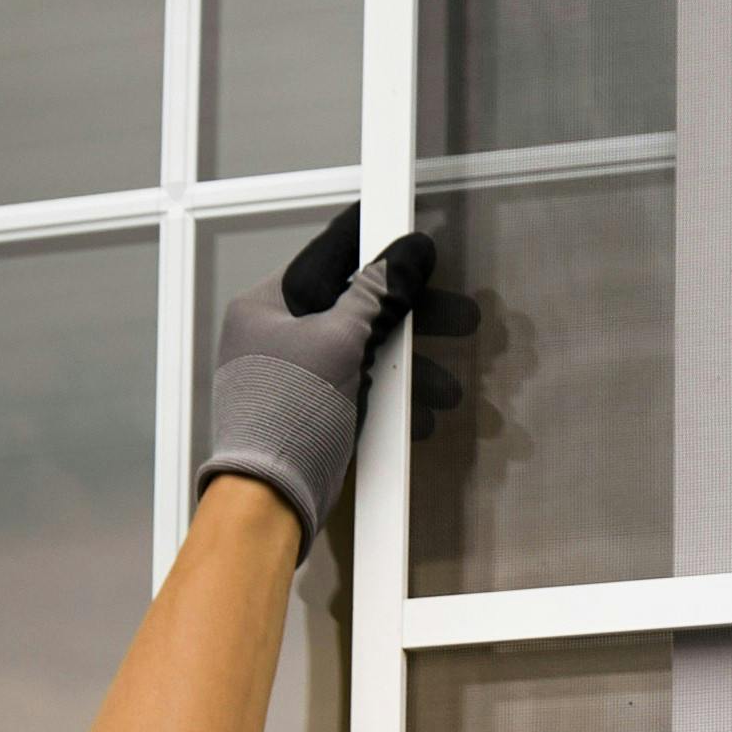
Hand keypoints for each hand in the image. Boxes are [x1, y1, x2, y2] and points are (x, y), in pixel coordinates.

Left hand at [192, 205, 479, 547]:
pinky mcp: (314, 415)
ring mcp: (296, 378)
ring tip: (450, 392)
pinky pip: (363, 394)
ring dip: (412, 372)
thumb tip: (410, 251)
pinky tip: (423, 418)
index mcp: (268, 305)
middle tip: (465, 319)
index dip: (375, 243)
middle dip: (415, 321)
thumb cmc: (288, 413)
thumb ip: (376, 295)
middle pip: (358, 311)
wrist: (267, 500)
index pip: (328, 257)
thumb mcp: (339, 341)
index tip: (414, 231)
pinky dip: (394, 402)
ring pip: (367, 357)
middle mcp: (278, 336)